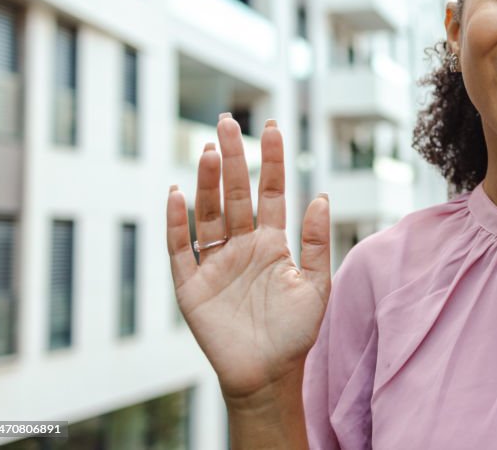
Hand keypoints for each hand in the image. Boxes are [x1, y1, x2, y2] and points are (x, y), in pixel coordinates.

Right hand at [167, 115, 330, 401]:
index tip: (272, 126)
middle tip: (228, 120)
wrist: (267, 375)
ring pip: (208, 213)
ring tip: (212, 150)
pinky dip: (176, 223)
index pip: (270, 192)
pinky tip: (177, 193)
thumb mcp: (315, 286)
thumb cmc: (295, 332)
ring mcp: (214, 263)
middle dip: (234, 158)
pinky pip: (180, 249)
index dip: (271, 160)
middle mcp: (241, 245)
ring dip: (208, 182)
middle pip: (235, 194)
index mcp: (271, 242)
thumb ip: (315, 242)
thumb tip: (320, 196)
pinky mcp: (191, 286)